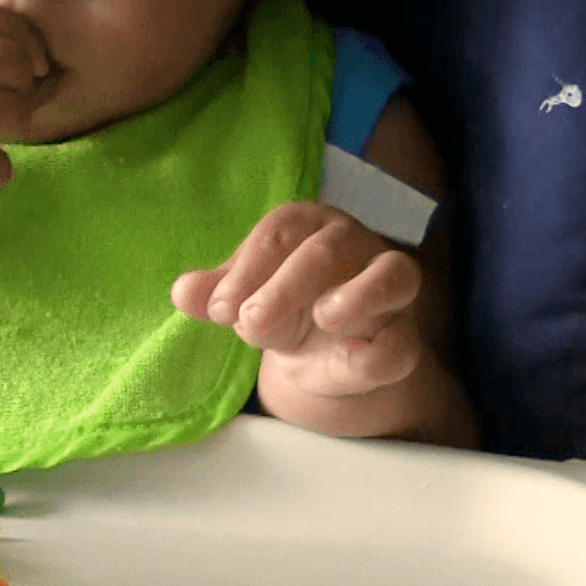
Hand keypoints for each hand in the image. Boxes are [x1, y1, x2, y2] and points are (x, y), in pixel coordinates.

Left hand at [171, 201, 424, 399]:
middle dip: (285, 286)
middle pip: (327, 251)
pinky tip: (353, 361)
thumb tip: (182, 292)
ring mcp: (388, 289)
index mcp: (308, 225)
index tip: (220, 308)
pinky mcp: (403, 337)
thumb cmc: (280, 306)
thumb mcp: (242, 299)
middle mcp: (354, 244)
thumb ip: (213, 294)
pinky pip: (401, 342)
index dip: (249, 267)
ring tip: (324, 318)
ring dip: (360, 295)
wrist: (321, 353)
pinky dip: (380, 352)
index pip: (281, 231)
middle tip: (251, 321)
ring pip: (393, 275)